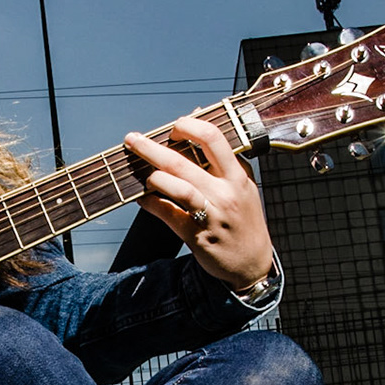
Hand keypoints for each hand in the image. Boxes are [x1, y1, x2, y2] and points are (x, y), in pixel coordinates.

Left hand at [125, 117, 275, 290]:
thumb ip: (223, 159)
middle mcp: (225, 194)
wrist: (252, 264)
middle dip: (152, 148)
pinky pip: (168, 215)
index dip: (188, 127)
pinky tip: (141, 198)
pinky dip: (151, 203)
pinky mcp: (196, 237)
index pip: (213, 138)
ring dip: (153, 177)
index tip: (174, 127)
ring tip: (142, 174)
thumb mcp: (243, 186)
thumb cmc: (243, 220)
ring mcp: (211, 216)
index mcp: (237, 176)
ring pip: (178, 188)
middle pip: (184, 162)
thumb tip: (198, 120)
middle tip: (132, 139)